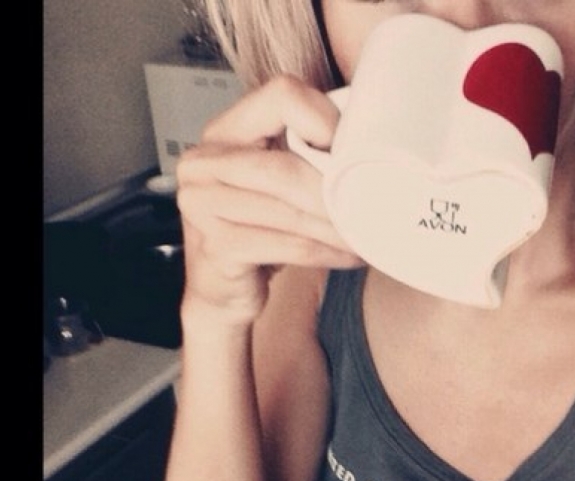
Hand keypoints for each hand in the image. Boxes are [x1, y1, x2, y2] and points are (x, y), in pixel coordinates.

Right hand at [175, 74, 362, 318]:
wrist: (222, 290)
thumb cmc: (258, 230)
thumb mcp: (275, 182)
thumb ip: (304, 151)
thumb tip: (370, 135)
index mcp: (223, 132)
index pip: (282, 96)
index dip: (325, 120)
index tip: (352, 153)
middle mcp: (203, 163)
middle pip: (285, 168)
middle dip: (334, 192)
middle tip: (373, 207)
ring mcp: (202, 206)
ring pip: (289, 211)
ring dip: (337, 227)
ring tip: (368, 234)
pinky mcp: (217, 248)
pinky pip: (288, 246)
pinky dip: (326, 253)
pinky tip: (350, 256)